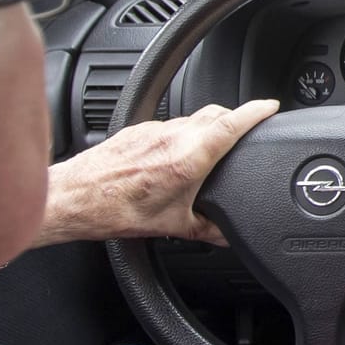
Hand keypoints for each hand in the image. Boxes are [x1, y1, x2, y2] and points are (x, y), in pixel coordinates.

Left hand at [36, 100, 280, 246]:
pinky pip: (168, 126)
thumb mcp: (173, 227)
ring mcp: (153, 130)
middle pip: (215, 113)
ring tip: (208, 150)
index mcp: (188, 158)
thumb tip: (228, 237)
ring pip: (191, 119)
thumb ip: (209, 231)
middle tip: (247, 128)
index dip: (256, 111)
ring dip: (205, 128)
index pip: (232, 122)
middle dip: (235, 117)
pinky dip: (180, 135)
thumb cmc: (115, 211)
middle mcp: (173, 137)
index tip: (271, 107)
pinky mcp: (136, 130)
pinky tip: (173, 157)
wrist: (73, 199)